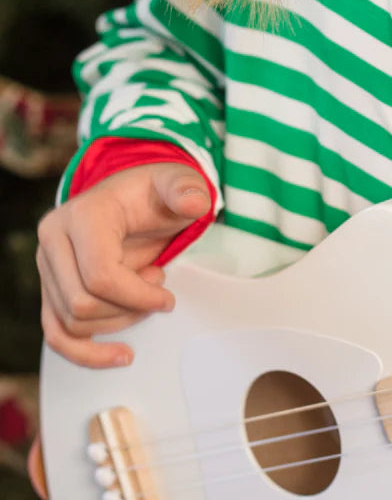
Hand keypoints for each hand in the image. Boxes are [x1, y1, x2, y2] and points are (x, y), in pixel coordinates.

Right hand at [36, 162, 210, 368]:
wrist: (136, 198)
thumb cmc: (155, 192)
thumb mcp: (176, 183)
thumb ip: (187, 189)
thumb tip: (195, 203)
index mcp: (82, 215)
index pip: (99, 275)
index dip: (138, 295)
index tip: (167, 297)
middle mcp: (54, 241)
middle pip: (82, 303)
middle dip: (128, 307)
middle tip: (157, 287)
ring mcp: (48, 267)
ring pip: (71, 322)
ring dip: (117, 322)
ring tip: (145, 294)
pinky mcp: (52, 288)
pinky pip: (56, 333)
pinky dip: (85, 352)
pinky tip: (119, 356)